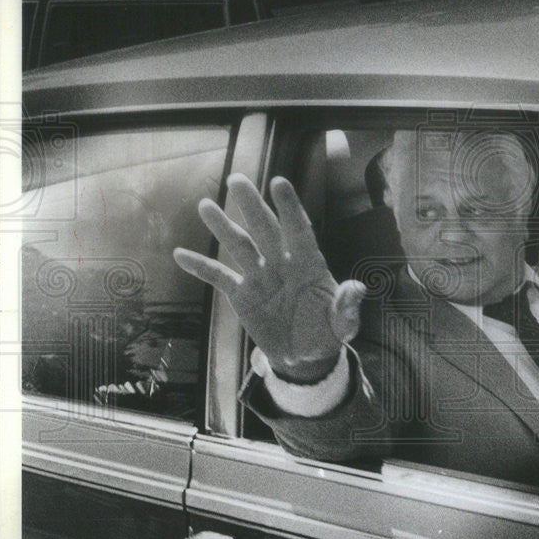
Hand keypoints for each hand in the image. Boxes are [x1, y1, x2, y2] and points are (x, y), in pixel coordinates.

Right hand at [174, 174, 365, 382]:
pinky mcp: (242, 294)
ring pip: (240, 246)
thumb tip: (358, 288)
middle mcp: (283, 264)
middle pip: (265, 230)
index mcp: (310, 265)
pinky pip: (219, 276)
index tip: (279, 183)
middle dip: (252, 206)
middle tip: (237, 180)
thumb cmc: (327, 333)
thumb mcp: (342, 324)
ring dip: (223, 227)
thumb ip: (347, 307)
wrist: (305, 358)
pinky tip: (180, 254)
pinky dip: (200, 266)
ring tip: (205, 206)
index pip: (299, 230)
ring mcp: (260, 277)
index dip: (290, 208)